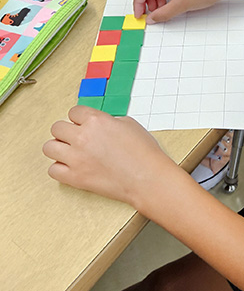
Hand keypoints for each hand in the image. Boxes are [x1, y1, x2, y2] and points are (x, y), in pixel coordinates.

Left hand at [43, 105, 174, 207]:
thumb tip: (98, 126)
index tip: (83, 123)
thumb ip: (108, 121)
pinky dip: (60, 167)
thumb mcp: (129, 124)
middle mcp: (82, 137)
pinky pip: (53, 170)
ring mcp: (76, 158)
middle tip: (76, 137)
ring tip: (70, 151)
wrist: (146, 177)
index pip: (74, 112)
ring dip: (59, 147)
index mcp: (96, 120)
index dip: (79, 117)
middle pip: (57, 128)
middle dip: (66, 131)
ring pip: (49, 147)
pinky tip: (72, 166)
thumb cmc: (143, 151)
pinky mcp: (74, 178)